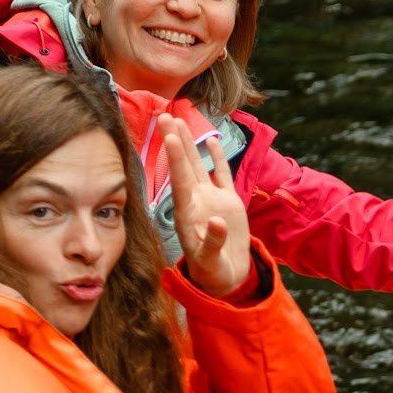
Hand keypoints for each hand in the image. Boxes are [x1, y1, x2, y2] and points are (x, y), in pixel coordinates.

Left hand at [163, 113, 251, 297]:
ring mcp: (211, 200)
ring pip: (198, 164)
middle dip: (174, 140)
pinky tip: (211, 140)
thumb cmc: (212, 272)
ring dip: (189, 143)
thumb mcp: (211, 261)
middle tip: (164, 115)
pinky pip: (221, 174)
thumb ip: (214, 242)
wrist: (224, 277)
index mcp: (188, 213)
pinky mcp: (227, 202)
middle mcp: (196, 201)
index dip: (174, 159)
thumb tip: (218, 222)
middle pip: (183, 165)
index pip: (180, 181)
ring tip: (180, 119)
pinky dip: (216, 158)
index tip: (168, 137)